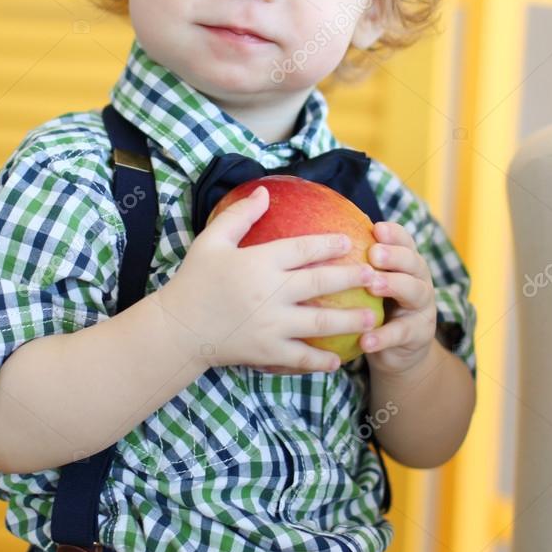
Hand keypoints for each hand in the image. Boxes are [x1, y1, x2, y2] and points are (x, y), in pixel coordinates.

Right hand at [172, 186, 378, 374]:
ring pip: (319, 322)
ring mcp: (270, 325)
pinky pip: (300, 357)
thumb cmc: (194, 280)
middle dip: (351, 279)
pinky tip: (338, 359)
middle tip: (374, 275)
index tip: (350, 243)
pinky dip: (321, 359)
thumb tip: (264, 191)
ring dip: (348, 320)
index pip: (303, 249)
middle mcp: (270, 293)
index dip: (329, 245)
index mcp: (259, 262)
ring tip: (371, 317)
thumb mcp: (211, 241)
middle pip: (320, 284)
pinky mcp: (266, 351)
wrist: (178, 329)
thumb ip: (240, 215)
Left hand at [359, 219, 437, 375]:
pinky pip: (402, 333)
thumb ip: (356, 262)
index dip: (393, 234)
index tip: (376, 229)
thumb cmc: (375, 306)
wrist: (397, 350)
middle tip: (373, 254)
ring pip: (414, 291)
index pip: (404, 240)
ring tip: (372, 286)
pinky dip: (383, 336)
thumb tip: (319, 239)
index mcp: (406, 261)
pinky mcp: (419, 334)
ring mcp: (422, 306)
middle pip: (413, 261)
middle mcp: (419, 279)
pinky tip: (365, 340)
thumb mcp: (369, 282)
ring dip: (393, 285)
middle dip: (394, 255)